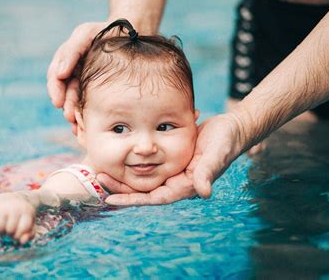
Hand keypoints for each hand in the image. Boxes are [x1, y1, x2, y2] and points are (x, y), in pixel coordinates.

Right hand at [0, 192, 35, 243]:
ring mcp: (3, 206)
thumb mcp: (29, 223)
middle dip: (8, 233)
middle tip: (8, 228)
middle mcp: (15, 207)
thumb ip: (29, 234)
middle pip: (10, 230)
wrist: (10, 199)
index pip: (22, 229)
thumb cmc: (20, 215)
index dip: (18, 235)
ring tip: (2, 226)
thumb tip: (22, 241)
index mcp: (26, 211)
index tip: (16, 233)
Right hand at [47, 22, 107, 132]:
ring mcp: (88, 85)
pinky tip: (89, 127)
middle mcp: (75, 75)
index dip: (55, 91)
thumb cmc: (106, 31)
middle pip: (66, 95)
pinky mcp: (102, 94)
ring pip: (78, 104)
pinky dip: (88, 118)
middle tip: (70, 117)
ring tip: (78, 126)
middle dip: (66, 107)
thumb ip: (71, 50)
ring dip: (75, 116)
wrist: (131, 35)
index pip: (55, 78)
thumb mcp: (86, 33)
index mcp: (67, 63)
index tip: (57, 101)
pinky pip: (93, 108)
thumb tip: (60, 74)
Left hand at [97, 113, 245, 204]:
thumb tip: (204, 193)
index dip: (132, 200)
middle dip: (120, 187)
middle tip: (97, 177)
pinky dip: (133, 163)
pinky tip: (119, 156)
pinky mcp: (171, 159)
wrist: (231, 128)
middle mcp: (176, 182)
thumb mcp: (216, 153)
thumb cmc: (225, 141)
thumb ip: (208, 172)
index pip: (154, 199)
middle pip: (143, 190)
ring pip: (143, 178)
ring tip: (101, 168)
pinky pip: (148, 165)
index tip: (110, 199)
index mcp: (185, 185)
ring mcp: (173, 171)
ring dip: (123, 175)